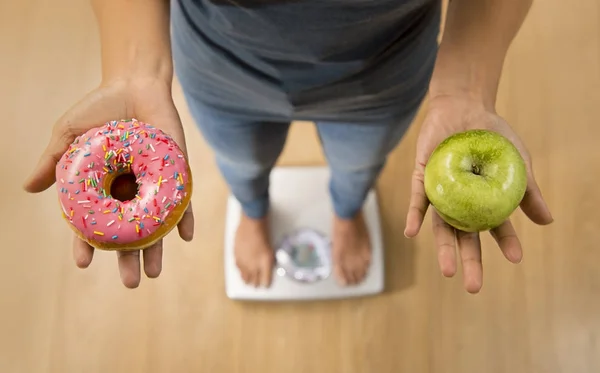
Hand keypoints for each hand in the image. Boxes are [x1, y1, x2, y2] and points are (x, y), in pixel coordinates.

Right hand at [23, 77, 193, 287]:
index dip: (87, 245)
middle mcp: (129, 193)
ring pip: (155, 225)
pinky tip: (185, 236)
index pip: (94, 225)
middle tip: (131, 283)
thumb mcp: (70, 134)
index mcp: (102, 189)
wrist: (135, 85)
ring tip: (154, 273)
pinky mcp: (176, 173)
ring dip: (156, 249)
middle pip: (128, 234)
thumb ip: (54, 160)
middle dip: (129, 259)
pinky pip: (182, 200)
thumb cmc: (100, 108)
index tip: (83, 264)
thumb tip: (27, 187)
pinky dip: (184, 217)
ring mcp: (153, 185)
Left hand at [404, 94, 552, 292]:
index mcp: (485, 202)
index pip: (496, 228)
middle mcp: (461, 203)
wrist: (466, 106)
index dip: (506, 243)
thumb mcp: (518, 162)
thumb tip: (547, 222)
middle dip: (469, 261)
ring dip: (443, 248)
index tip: (515, 258)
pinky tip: (413, 232)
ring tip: (448, 269)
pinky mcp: (422, 178)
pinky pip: (417, 200)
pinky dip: (415, 216)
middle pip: (465, 236)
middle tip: (473, 287)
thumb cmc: (494, 136)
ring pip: (440, 226)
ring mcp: (441, 193)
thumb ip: (529, 192)